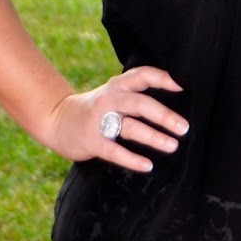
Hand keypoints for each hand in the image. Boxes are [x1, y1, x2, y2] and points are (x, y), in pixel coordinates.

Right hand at [44, 65, 187, 172]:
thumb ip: (136, 92)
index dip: (163, 79)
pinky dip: (132, 159)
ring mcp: (99, 121)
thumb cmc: (96, 108)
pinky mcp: (91, 141)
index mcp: (117, 86)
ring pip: (130, 127)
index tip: (183, 87)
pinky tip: (148, 165)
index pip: (142, 75)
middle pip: (140, 103)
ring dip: (153, 137)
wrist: (57, 119)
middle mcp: (109, 99)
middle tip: (184, 127)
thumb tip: (175, 95)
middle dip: (164, 115)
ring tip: (172, 145)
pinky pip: (114, 151)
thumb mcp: (113, 93)